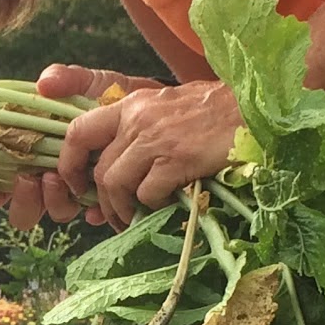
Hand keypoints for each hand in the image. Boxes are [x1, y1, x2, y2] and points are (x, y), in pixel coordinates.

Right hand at [0, 65, 176, 229]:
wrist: (167, 113)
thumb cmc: (123, 99)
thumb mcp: (97, 84)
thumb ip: (71, 80)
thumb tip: (43, 82)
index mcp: (41, 149)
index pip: (2, 174)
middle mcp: (55, 175)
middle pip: (24, 204)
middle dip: (22, 198)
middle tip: (31, 179)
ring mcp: (81, 191)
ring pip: (55, 212)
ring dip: (52, 201)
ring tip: (60, 181)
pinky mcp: (108, 200)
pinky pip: (92, 217)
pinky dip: (89, 212)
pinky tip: (94, 207)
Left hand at [57, 78, 242, 228]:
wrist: (255, 108)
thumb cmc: (217, 110)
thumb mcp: (169, 106)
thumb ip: (141, 127)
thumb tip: (121, 165)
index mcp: (132, 104)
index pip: (79, 130)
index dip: (69, 163)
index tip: (78, 185)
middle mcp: (137, 119)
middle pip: (99, 168)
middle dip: (102, 201)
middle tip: (115, 217)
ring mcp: (156, 138)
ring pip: (116, 183)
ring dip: (122, 209)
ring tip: (136, 219)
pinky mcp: (178, 158)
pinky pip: (148, 193)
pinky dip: (152, 206)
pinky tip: (167, 205)